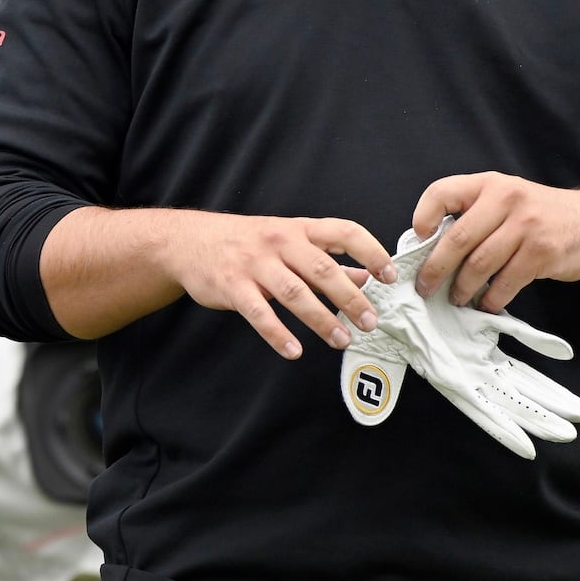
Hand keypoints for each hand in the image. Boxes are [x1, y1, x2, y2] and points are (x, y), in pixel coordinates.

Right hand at [158, 212, 396, 359]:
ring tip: (341, 340)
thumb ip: (327, 258)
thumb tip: (367, 276)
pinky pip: (258, 314)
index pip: (344, 232)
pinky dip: (277, 334)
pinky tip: (294, 351)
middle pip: (322, 269)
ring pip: (294, 293)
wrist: (189, 240)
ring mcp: (254, 264)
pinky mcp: (232, 286)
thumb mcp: (288, 240)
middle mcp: (278, 242)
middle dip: (350, 298)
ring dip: (321, 319)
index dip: (371, 251)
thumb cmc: (246, 242)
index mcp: (298, 229)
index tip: (390, 275)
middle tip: (370, 322)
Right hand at [341, 226, 579, 457]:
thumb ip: (372, 384)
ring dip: (552, 395)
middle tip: (575, 434)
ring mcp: (477, 347)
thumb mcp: (373, 358)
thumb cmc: (377, 324)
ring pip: (523, 376)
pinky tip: (563, 352)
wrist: (380, 291)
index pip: (480, 411)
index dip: (504, 430)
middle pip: (515, 401)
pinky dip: (539, 342)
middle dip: (544, 418)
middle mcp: (468, 369)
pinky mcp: (480, 321)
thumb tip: (364, 418)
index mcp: (446, 378)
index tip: (530, 451)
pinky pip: (516, 331)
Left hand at [413, 174, 579, 311]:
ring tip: (456, 298)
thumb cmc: (537, 215)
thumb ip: (472, 214)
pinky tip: (486, 304)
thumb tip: (429, 249)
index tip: (418, 240)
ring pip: (480, 265)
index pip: (442, 192)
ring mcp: (526, 226)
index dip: (423, 216)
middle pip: (457, 239)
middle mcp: (506, 199)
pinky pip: (506, 282)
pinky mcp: (543, 252)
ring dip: (463, 288)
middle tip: (425, 287)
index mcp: (488, 184)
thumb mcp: (504, 199)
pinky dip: (491, 298)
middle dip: (435, 269)